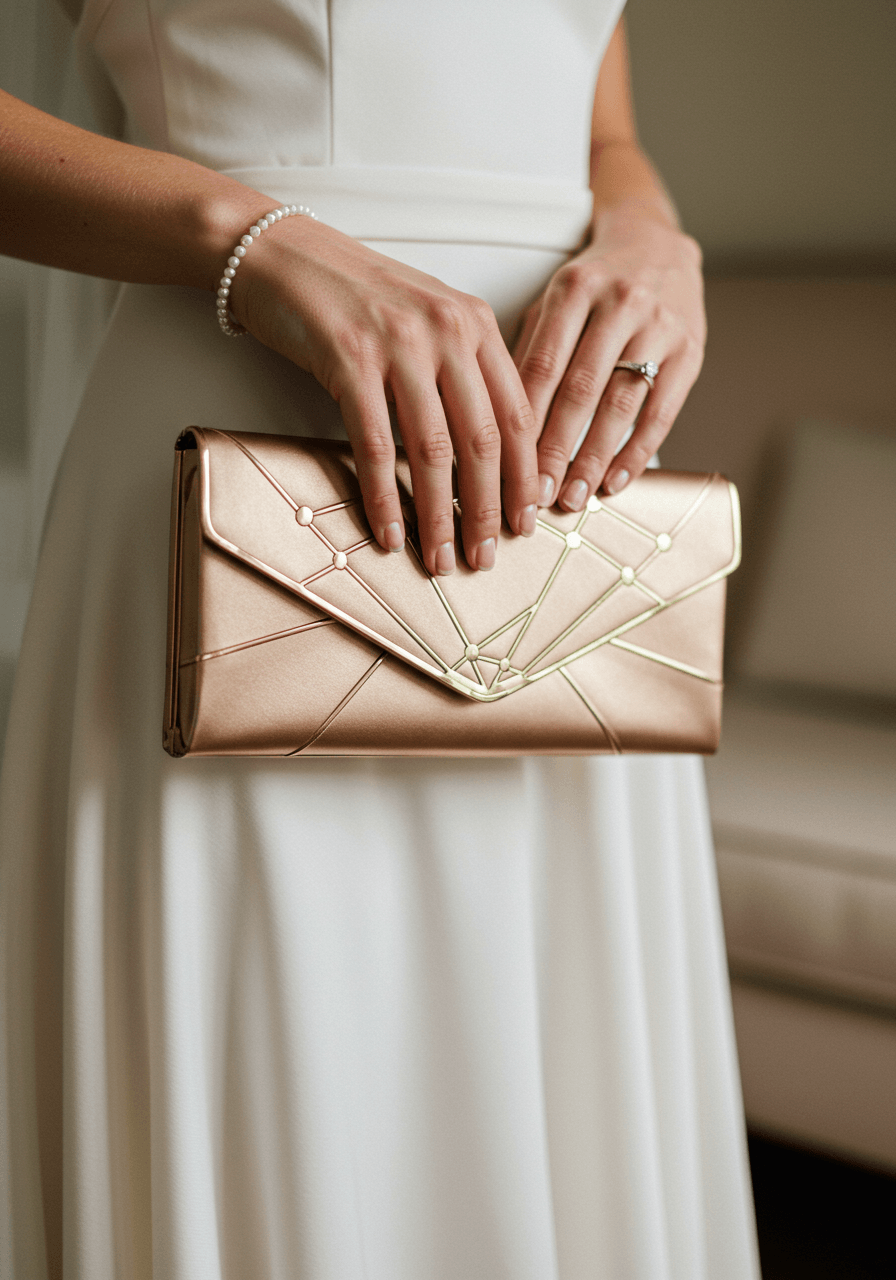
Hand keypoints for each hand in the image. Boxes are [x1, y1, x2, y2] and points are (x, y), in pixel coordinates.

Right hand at [229, 215, 538, 574]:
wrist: (284, 253)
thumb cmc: (355, 292)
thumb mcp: (428, 318)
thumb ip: (463, 368)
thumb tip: (485, 449)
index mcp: (474, 324)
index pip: (516, 414)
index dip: (524, 477)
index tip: (525, 520)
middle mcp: (446, 332)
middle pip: (482, 441)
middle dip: (487, 509)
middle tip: (486, 556)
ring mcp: (398, 345)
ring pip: (434, 451)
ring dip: (439, 515)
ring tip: (441, 557)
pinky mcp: (349, 361)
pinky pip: (374, 445)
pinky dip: (383, 497)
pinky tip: (390, 531)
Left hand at [512, 203, 705, 508]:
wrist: (659, 244)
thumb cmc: (596, 282)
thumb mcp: (555, 300)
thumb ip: (529, 350)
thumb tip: (497, 419)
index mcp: (575, 288)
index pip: (543, 366)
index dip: (524, 421)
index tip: (507, 465)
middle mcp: (620, 303)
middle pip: (581, 390)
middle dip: (556, 449)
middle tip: (537, 494)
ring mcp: (660, 327)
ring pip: (621, 405)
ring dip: (594, 458)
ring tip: (573, 496)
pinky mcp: (690, 350)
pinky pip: (661, 412)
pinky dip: (636, 452)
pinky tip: (615, 481)